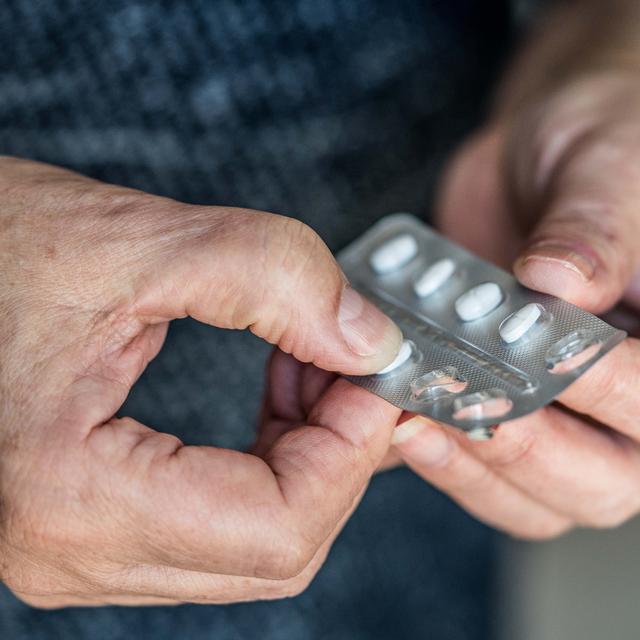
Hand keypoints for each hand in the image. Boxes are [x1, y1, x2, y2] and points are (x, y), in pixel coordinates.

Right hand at [0, 157, 402, 607]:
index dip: (352, 448)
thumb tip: (369, 341)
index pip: (278, 526)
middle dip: (338, 454)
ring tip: (314, 365)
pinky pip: (220, 521)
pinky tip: (278, 389)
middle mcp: (70, 551)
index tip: (377, 373)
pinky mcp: (92, 522)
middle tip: (354, 366)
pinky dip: (271, 461)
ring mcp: (80, 548)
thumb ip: (270, 278)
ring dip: (308, 456)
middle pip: (276, 549)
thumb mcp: (137, 241)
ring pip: (254, 542)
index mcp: (70, 495)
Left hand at [391, 72, 639, 538]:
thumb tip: (561, 283)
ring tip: (413, 418)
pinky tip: (394, 418)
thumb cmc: (602, 143)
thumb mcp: (608, 165)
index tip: (544, 359)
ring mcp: (560, 415)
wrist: (541, 156)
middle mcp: (625, 403)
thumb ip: (595, 226)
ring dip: (470, 466)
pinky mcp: (499, 407)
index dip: (608, 389)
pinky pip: (474, 465)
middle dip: (527, 450)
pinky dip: (435, 456)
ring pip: (532, 493)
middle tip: (462, 406)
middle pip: (599, 480)